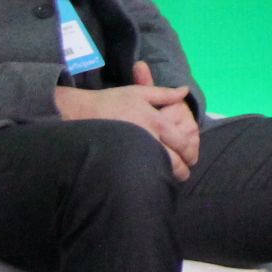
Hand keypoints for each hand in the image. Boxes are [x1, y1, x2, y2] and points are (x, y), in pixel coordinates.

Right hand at [54, 60, 199, 178]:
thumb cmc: (111, 101)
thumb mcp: (139, 93)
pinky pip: (142, 173)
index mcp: (156, 122)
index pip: (181, 141)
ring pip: (159, 170)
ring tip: (169, 179)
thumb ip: (165, 94)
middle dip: (182, 169)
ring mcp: (135, 151)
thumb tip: (185, 92)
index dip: (189, 152)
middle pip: (173, 160)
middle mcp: (149, 138)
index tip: (191, 159)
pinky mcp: (122, 161)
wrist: (80, 113)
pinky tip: (151, 179)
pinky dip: (150, 177)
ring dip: (168, 176)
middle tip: (184, 173)